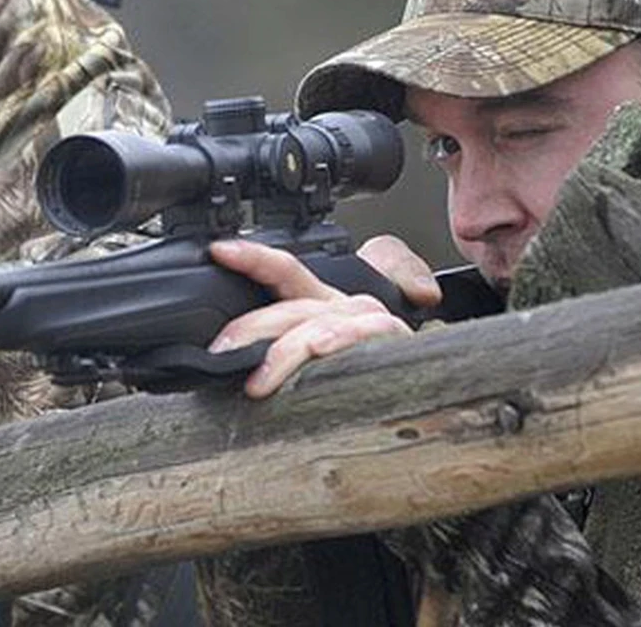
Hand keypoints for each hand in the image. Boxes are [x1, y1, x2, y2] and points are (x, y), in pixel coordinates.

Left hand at [207, 237, 440, 398]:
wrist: (421, 390)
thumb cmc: (366, 373)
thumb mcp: (320, 360)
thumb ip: (283, 347)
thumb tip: (253, 341)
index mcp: (321, 302)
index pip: (284, 270)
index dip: (253, 258)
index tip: (219, 251)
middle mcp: (342, 304)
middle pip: (291, 305)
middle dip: (251, 328)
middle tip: (221, 351)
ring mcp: (365, 320)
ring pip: (317, 324)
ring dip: (285, 351)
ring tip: (258, 379)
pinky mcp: (390, 337)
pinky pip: (362, 333)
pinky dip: (339, 340)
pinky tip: (319, 349)